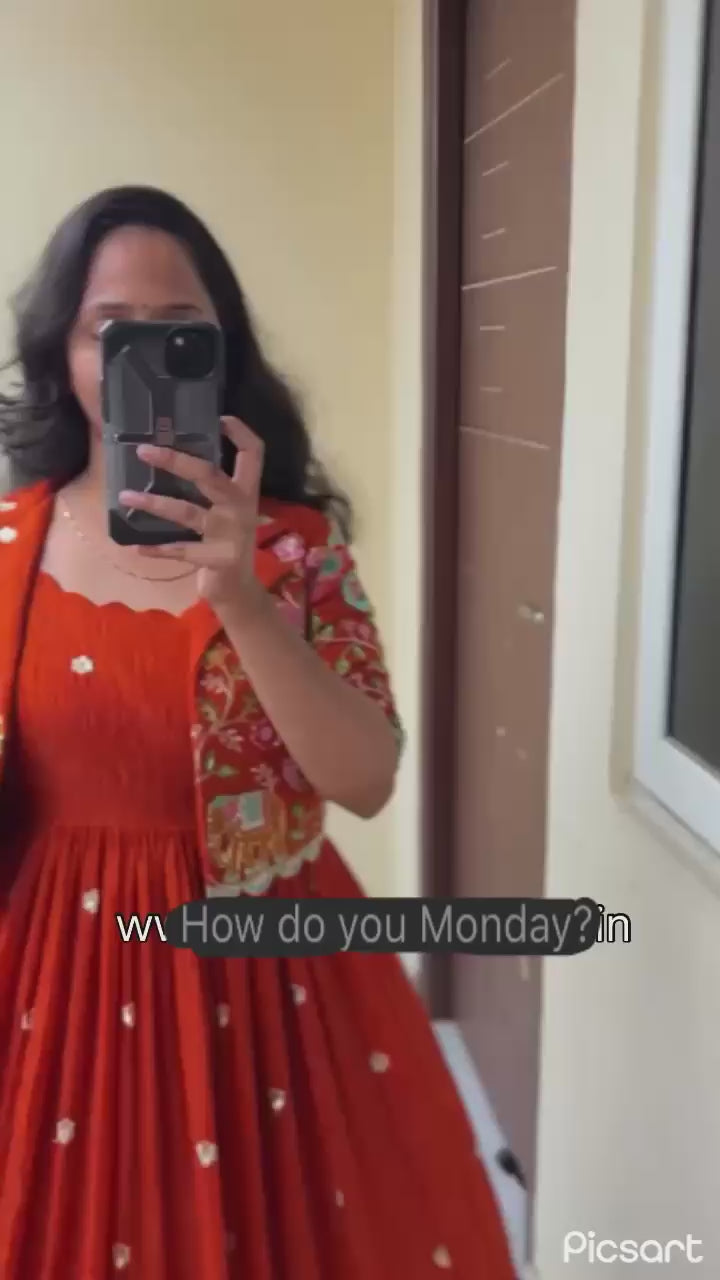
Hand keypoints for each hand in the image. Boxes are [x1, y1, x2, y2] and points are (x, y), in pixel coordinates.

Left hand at [118, 416, 264, 613]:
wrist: (239, 591)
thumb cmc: (226, 544)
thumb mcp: (227, 513)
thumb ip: (210, 490)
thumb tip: (171, 458)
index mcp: (246, 492)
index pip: (253, 453)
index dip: (241, 432)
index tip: (220, 417)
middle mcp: (241, 508)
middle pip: (210, 476)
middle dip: (176, 461)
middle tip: (144, 451)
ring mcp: (230, 534)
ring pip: (187, 512)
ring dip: (153, 503)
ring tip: (125, 495)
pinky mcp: (217, 558)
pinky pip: (180, 550)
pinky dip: (157, 548)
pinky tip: (136, 546)